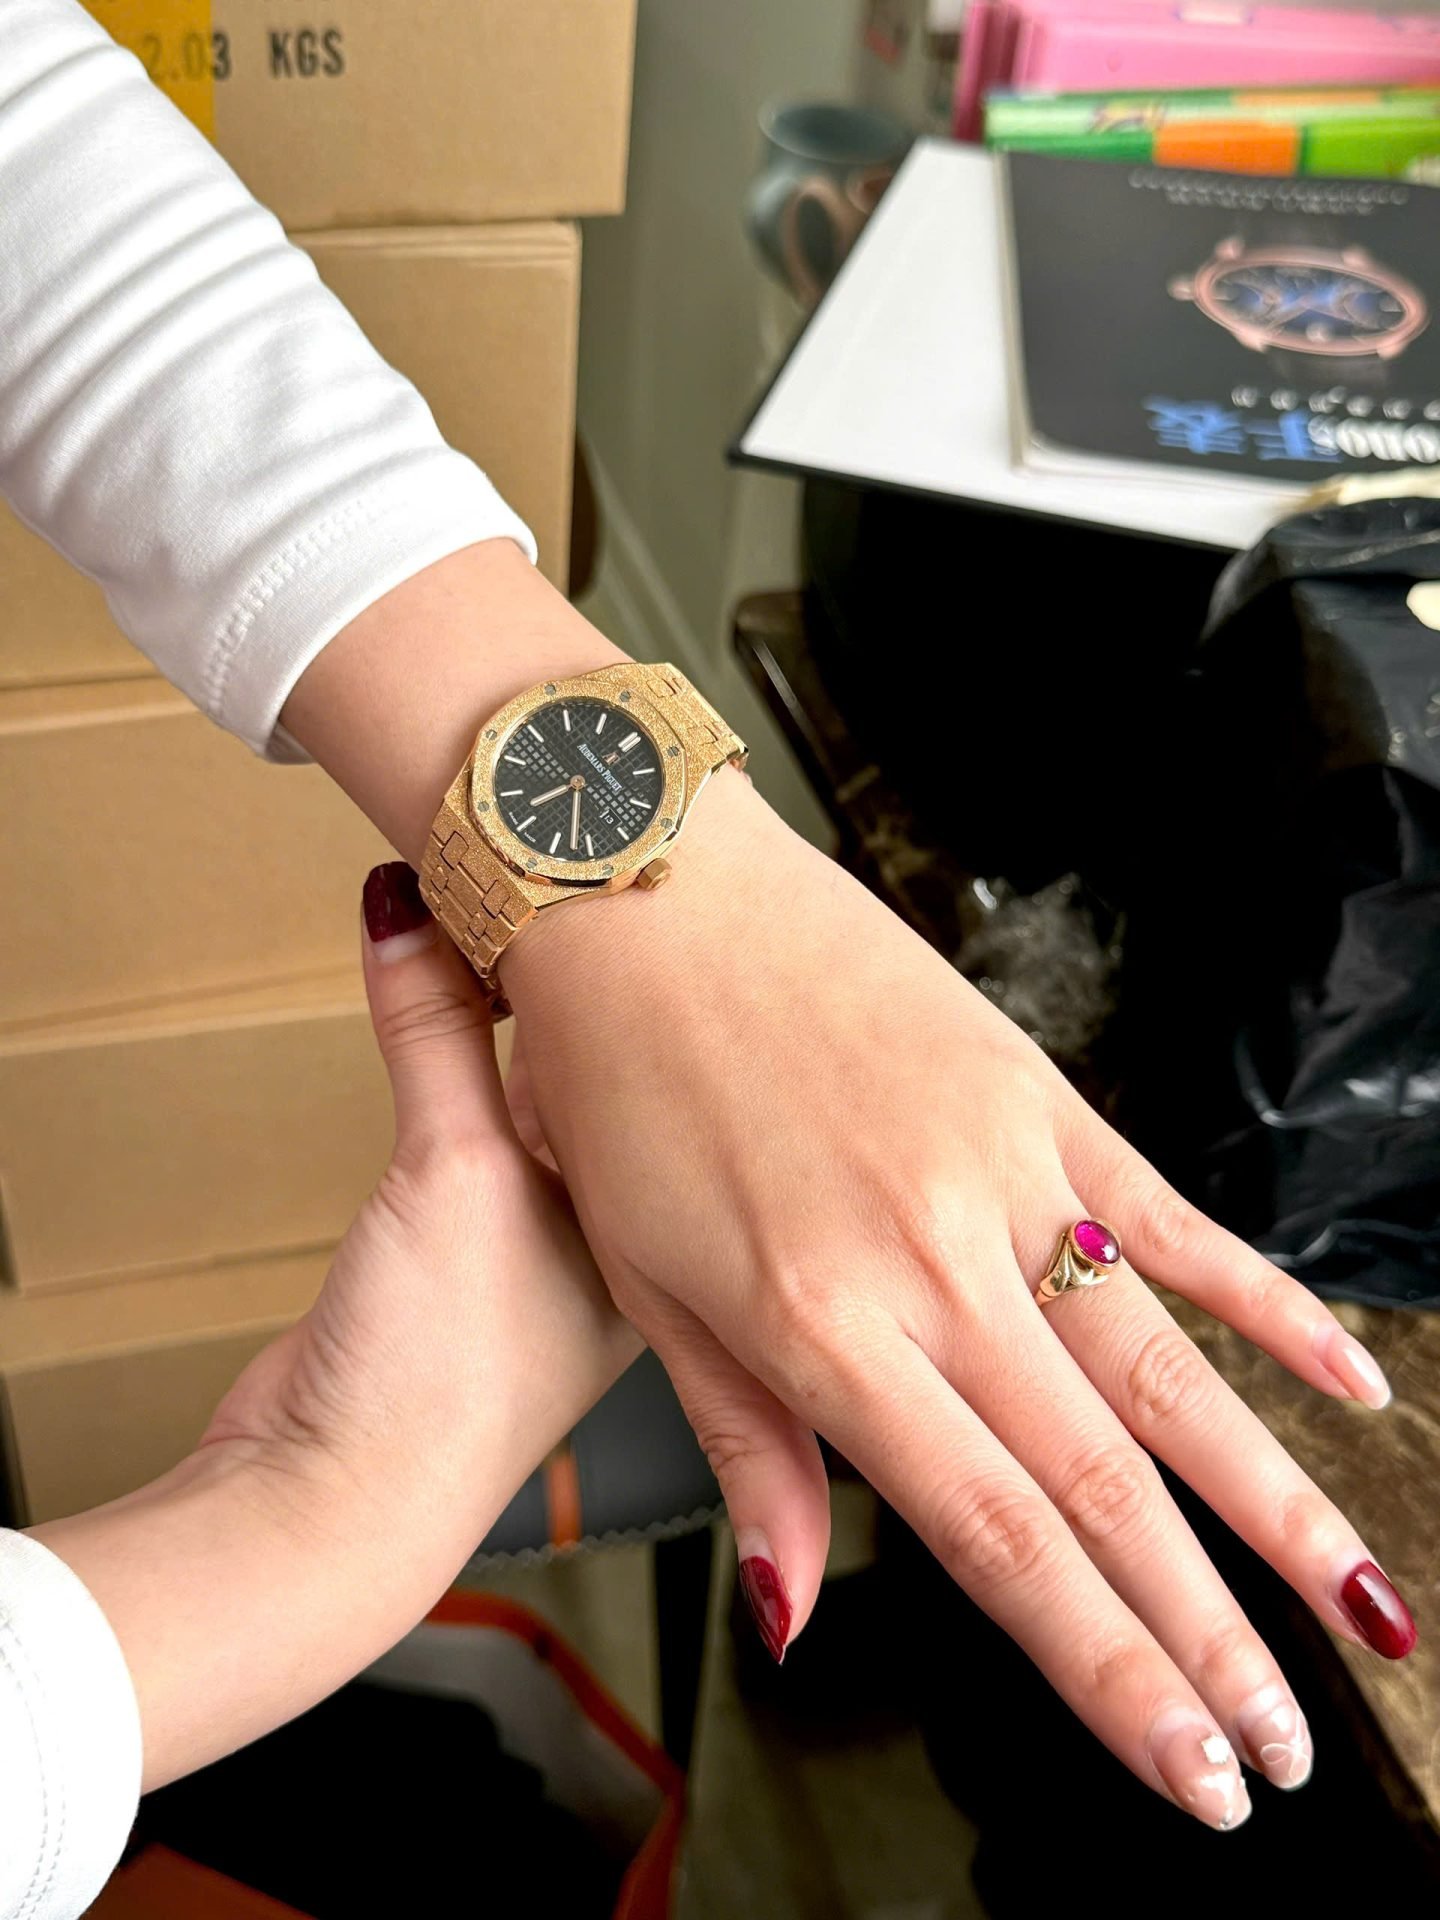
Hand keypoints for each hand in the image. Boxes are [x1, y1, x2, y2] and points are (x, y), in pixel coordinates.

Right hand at [206, 861, 639, 1557]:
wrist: (332, 1498)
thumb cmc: (440, 1382)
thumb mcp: (457, 1171)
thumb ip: (437, 1034)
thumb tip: (406, 903)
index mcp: (685, 1229)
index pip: (685, 1068)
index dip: (649, 974)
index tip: (602, 869)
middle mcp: (635, 1234)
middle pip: (622, 1073)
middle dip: (586, 982)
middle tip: (547, 859)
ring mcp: (550, 1243)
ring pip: (548, 1091)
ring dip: (516, 1014)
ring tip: (483, 904)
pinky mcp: (464, 1247)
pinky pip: (471, 1115)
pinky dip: (449, 1050)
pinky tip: (423, 985)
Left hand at [506, 771, 1413, 1829]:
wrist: (641, 881)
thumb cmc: (620, 1082)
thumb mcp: (650, 1279)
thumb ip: (747, 1449)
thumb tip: (793, 1615)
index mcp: (824, 1324)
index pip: (996, 1536)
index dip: (1101, 1670)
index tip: (1184, 1771)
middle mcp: (933, 1262)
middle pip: (1101, 1479)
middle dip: (1201, 1633)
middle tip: (1284, 1749)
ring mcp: (1000, 1173)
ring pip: (1165, 1366)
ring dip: (1271, 1502)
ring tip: (1357, 1609)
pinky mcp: (1034, 1097)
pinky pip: (1172, 1215)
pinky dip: (1266, 1300)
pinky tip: (1350, 1376)